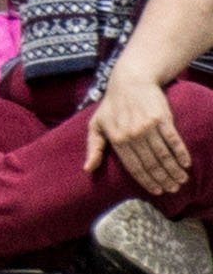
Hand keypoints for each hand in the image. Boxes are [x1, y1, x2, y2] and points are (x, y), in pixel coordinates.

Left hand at [90, 79, 193, 198]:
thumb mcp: (96, 125)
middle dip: (163, 179)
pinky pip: (173, 140)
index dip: (146, 181)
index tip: (156, 191)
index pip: (134, 167)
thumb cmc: (111, 106)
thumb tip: (87, 169)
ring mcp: (147, 127)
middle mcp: (132, 135)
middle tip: (173, 189)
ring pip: (163, 155)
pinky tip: (186, 164)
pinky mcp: (162, 118)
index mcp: (117, 139)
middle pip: (151, 164)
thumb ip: (93, 147)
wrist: (130, 81)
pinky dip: (180, 153)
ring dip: (174, 170)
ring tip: (181, 180)